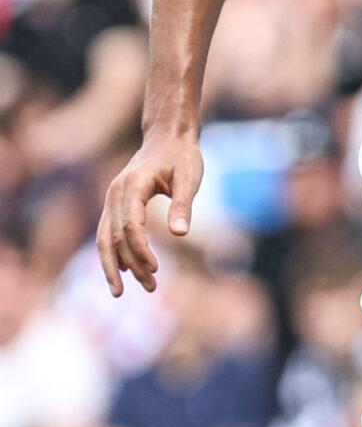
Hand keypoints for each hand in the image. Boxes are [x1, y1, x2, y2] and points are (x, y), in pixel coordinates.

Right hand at [97, 129, 203, 294]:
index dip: (140, 249)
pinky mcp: (115, 203)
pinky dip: (113, 253)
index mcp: (132, 185)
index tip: (155, 268)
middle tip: (149, 288)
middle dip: (128, 265)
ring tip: (129, 290)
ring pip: (106, 238)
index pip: (130, 225)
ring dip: (116, 265)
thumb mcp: (190, 178)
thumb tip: (180, 234)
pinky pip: (108, 232)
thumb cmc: (182, 156)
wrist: (168, 136)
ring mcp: (112, 198)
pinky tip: (125, 271)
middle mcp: (115, 193)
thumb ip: (183, 205)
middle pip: (113, 237)